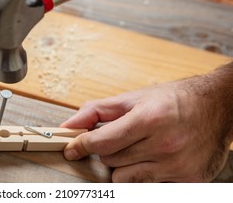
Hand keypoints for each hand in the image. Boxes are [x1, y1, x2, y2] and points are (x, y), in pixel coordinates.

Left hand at [61, 62, 232, 181]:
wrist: (216, 106)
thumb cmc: (173, 99)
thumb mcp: (133, 97)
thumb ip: (97, 111)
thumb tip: (69, 125)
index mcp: (149, 119)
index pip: (102, 143)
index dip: (82, 146)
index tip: (73, 148)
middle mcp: (164, 145)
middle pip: (111, 161)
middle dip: (108, 150)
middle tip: (122, 138)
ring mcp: (177, 167)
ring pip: (124, 178)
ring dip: (124, 165)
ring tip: (139, 148)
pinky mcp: (188, 181)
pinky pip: (146, 187)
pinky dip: (143, 175)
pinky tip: (154, 159)